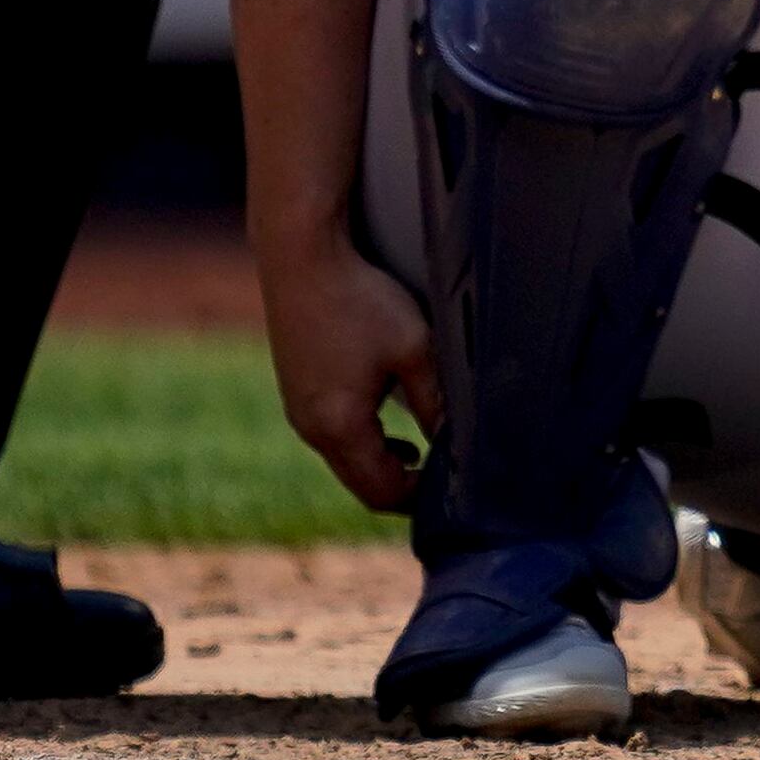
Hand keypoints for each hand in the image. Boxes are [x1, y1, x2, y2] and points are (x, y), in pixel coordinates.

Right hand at [260, 240, 437, 515]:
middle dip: (405, 488)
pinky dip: (367, 444)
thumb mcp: (414, 350)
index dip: (422, 499)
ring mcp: (299, 412)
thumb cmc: (360, 300)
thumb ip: (437, 400)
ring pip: (348, 461)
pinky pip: (335, 437)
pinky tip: (396, 432)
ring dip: (386, 465)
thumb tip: (461, 440)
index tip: (459, 489)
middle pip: (362, 484)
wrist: (301, 260)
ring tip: (430, 456)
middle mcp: (311, 429)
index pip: (382, 491)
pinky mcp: (298, 393)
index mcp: (338, 427)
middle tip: (450, 479)